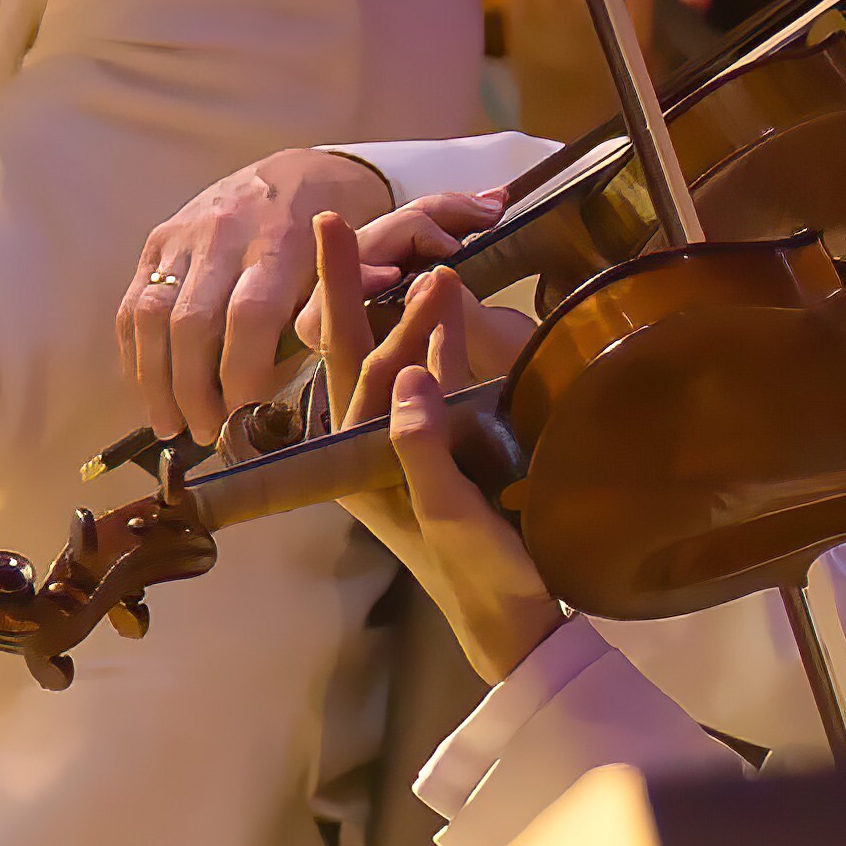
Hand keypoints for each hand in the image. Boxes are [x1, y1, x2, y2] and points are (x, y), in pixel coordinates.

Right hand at [121, 150, 407, 446]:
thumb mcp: (360, 261)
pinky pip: (133, 303)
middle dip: (193, 390)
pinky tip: (148, 389)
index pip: (248, 318)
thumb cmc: (340, 228)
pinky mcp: (158, 241)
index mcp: (280, 243)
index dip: (241, 374)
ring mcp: (183, 237)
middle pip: (191, 325)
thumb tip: (335, 347)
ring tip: (169, 425)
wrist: (299, 171)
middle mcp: (223, 236)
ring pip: (151, 317)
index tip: (246, 418)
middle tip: (208, 434)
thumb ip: (343, 302)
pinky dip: (135, 352)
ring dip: (154, 380)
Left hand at [329, 254, 561, 677]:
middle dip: (357, 287)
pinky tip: (453, 309)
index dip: (334, 294)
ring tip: (437, 263)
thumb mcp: (448, 515)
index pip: (339, 362)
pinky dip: (444, 346)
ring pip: (402, 362)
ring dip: (414, 313)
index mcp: (350, 462)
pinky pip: (440, 385)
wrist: (520, 625)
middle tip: (340, 221)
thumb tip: (409, 377)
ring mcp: (409, 447)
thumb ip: (422, 449)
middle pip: (358, 351)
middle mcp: (369, 448)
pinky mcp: (450, 452)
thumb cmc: (480, 577)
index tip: (324, 231)